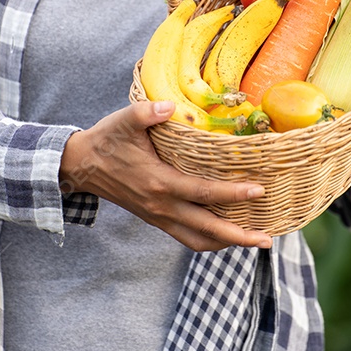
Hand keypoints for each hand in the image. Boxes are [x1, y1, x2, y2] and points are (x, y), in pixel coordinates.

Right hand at [59, 100, 272, 252]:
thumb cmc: (107, 140)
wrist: (82, 166)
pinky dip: (209, 240)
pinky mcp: (156, 219)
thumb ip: (146, 113)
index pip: (203, 192)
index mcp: (159, 182)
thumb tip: (170, 107)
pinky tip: (226, 234)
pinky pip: (187, 238)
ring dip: (227, 244)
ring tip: (254, 240)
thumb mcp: (124, 121)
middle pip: (207, 229)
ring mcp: (159, 216)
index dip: (232, 193)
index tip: (258, 190)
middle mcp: (161, 206)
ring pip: (198, 240)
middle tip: (268, 239)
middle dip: (239, 236)